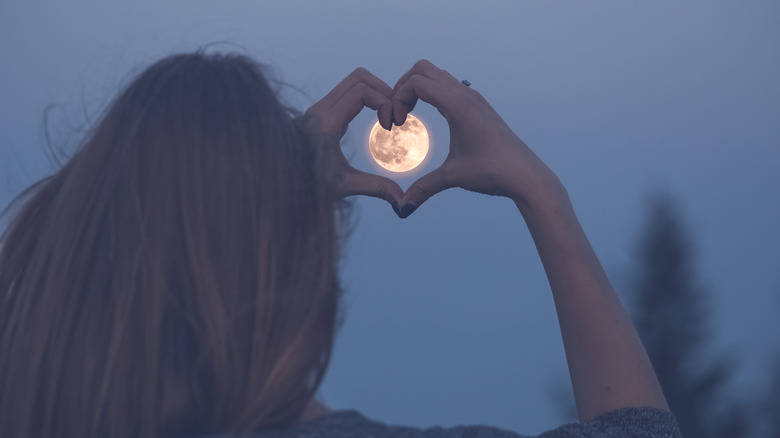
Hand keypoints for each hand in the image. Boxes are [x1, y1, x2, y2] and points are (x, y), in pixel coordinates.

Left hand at [301, 68, 403, 204]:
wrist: (280, 181)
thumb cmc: (307, 186)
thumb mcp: (344, 186)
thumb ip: (375, 188)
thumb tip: (402, 201)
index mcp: (326, 125)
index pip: (362, 91)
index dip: (384, 102)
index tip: (391, 125)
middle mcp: (319, 111)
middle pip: (360, 78)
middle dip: (383, 91)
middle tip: (394, 115)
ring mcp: (317, 108)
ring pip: (353, 81)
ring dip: (375, 91)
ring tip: (386, 115)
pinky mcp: (319, 111)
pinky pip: (346, 91)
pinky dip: (365, 96)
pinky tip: (373, 117)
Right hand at [391, 60, 561, 216]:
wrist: (526, 175)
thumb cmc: (493, 172)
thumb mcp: (453, 177)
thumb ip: (424, 188)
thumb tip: (402, 208)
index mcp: (458, 104)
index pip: (416, 83)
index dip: (397, 99)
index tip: (396, 124)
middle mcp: (466, 94)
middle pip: (423, 69)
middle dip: (403, 87)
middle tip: (397, 113)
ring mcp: (474, 97)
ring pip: (436, 75)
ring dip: (417, 88)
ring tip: (409, 113)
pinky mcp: (478, 105)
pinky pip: (448, 86)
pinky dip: (432, 93)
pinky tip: (430, 116)